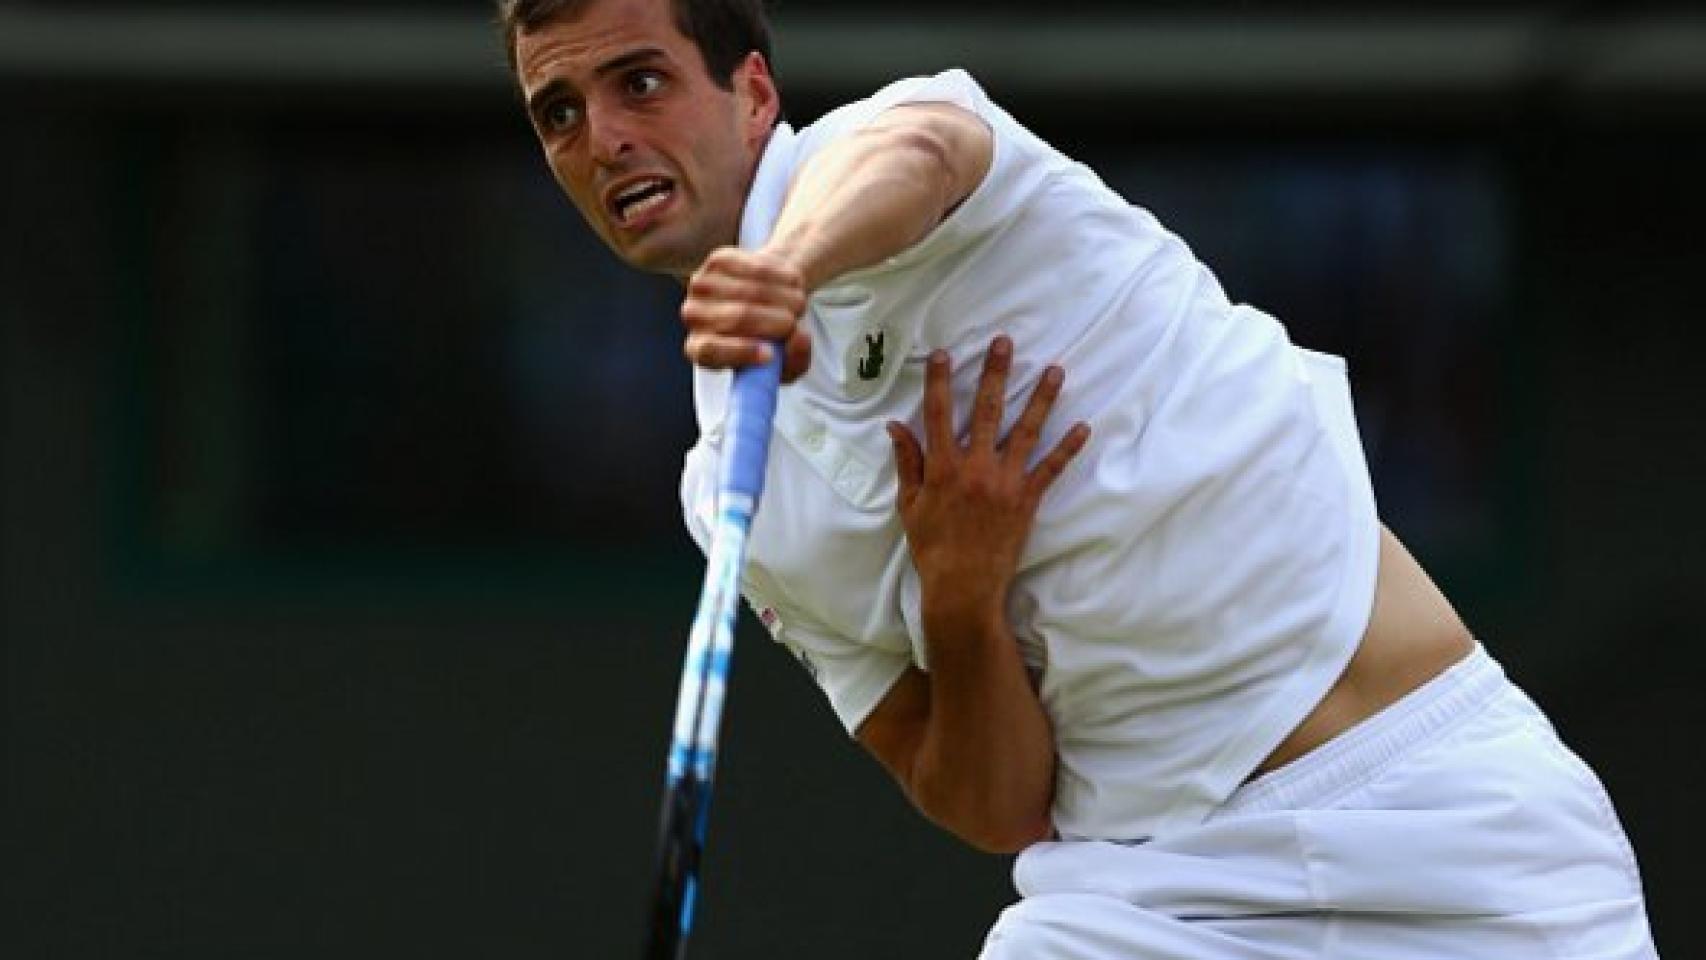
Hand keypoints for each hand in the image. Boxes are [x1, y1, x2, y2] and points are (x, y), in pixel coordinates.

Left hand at [680, 246, 813, 382]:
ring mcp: (702, 285)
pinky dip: (785, 279)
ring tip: (797, 307)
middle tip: (794, 326)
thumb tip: (799, 337)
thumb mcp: (783, 363)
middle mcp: (692, 316)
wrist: (765, 294)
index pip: (709, 350)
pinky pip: (761, 269)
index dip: (742, 352)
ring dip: (789, 300)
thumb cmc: (769, 338)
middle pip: (739, 317)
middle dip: (778, 323)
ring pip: (755, 292)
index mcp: (699, 350)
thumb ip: (795, 361)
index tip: (770, 355)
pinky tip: (790, 286)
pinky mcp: (718, 260)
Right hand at [887, 336, 1089, 627]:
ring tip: (1056, 370)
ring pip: (1026, 431)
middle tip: (1004, 343)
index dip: (939, 382)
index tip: (942, 355)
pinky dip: (1068, 448)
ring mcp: (1005, 482)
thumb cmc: (932, 547)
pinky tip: (1083, 427)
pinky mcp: (1027, 500)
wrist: (963, 587)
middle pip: (986, 411)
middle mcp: (975, 468)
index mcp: (942, 468)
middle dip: (995, 373)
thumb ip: (907, 462)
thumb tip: (896, 426)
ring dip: (1042, 398)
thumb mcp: (910, 505)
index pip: (938, 414)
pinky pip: (1051, 469)